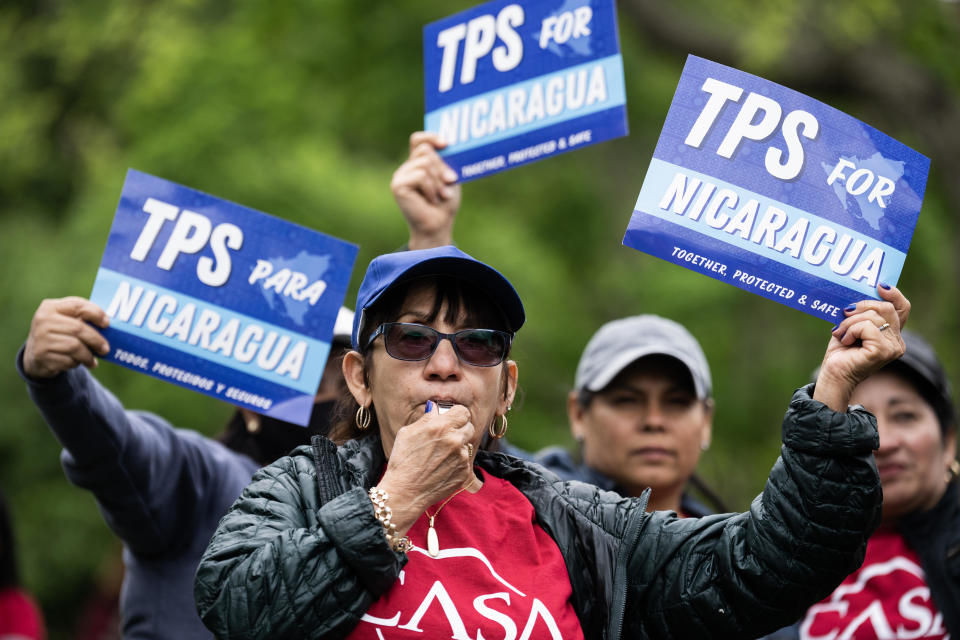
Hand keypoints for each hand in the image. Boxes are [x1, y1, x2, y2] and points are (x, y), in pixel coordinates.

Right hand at [23, 297, 109, 378]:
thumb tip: (107, 325)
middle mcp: (43, 321)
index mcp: (51, 307)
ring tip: (92, 359)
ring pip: (75, 346)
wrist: (36, 353)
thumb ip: (83, 318)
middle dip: (96, 340)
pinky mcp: (41, 355)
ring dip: (88, 355)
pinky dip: (77, 363)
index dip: (96, 314)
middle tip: (105, 349)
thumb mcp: (66, 320)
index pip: (78, 306)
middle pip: (79, 328)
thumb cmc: (59, 333)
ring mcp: (40, 338)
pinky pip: (68, 360)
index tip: (107, 324)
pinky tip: (77, 363)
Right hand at [375, 404, 478, 535]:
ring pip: (468, 445)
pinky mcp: (464, 473)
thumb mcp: (407, 432)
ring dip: (459, 447)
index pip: (463, 412)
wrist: (405, 492)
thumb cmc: (402, 461)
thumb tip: (436, 409)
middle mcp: (455, 440)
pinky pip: (466, 462)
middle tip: (447, 438)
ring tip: (441, 456)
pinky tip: (442, 468)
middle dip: (460, 430)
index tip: (452, 420)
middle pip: (469, 427)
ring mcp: (462, 458)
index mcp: (441, 426)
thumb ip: (426, 418)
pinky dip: (458, 463)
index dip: (457, 415)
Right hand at [391, 131, 460, 249]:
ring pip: (425, 163)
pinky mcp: (397, 185)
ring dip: (438, 181)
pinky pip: (420, 175)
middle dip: (442, 167)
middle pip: (426, 150)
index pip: (418, 140)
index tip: (446, 144)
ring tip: (440, 195)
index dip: (431, 137)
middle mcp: (407, 167)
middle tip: (449, 182)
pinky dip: (431, 188)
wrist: (438, 225)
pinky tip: (431, 199)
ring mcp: (400, 175)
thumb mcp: (449, 177)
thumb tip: (446, 145)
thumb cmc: (445, 203)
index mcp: (418, 163)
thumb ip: (444, 161)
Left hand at [814, 285, 909, 410]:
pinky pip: (867, 327)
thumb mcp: (852, 325)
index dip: (893, 294)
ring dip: (850, 322)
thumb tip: (863, 292)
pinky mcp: (883, 351)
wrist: (833, 374)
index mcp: (892, 334)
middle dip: (861, 307)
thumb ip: (862, 312)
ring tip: (841, 333)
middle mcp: (897, 341)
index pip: (902, 308)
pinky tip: (845, 340)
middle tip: (845, 314)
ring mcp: (893, 347)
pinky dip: (851, 330)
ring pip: (874, 317)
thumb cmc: (841, 351)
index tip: (879, 287)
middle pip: (886, 308)